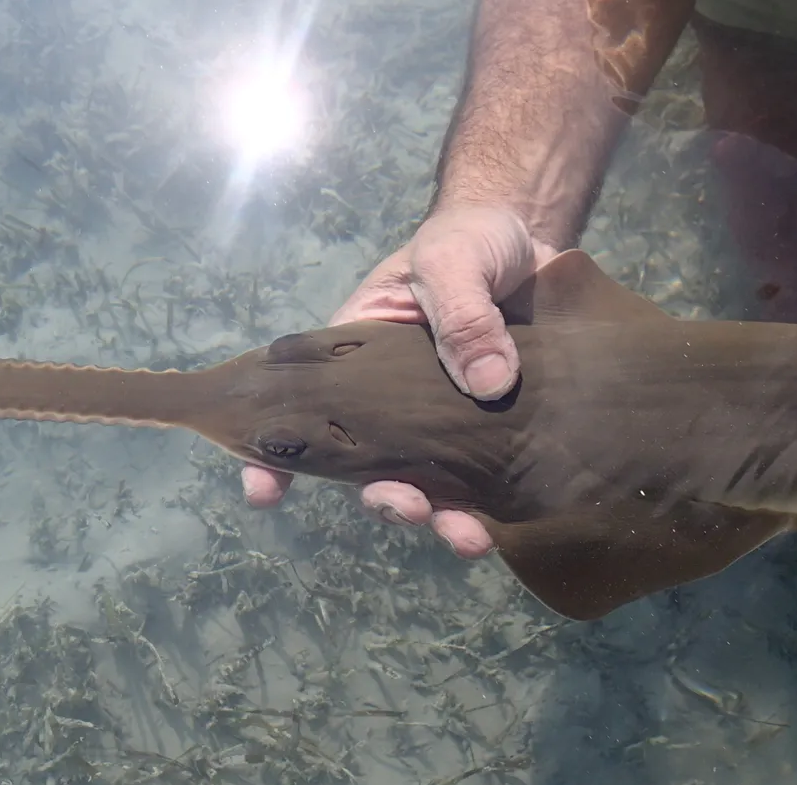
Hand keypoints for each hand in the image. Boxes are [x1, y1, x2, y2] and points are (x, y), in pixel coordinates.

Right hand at [241, 204, 557, 557]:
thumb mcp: (452, 260)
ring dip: (440, 517)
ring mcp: (444, 423)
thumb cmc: (468, 240)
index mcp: (356, 360)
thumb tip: (487, 383)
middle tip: (406, 505)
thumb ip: (462, 313)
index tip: (263, 492)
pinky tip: (497, 527)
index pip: (304, 411)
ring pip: (430, 483)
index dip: (274, 457)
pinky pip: (485, 479)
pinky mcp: (494, 431)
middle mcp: (392, 404)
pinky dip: (488, 510)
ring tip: (465, 536)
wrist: (534, 236)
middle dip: (383, 497)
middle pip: (370, 465)